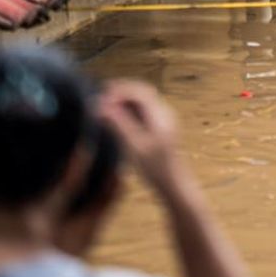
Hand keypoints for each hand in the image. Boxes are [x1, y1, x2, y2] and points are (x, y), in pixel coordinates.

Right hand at [97, 80, 188, 195]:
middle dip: (121, 93)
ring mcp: (164, 121)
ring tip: (105, 109)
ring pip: (142, 102)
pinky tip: (116, 120)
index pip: (139, 91)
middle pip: (141, 93)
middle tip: (100, 100)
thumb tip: (101, 106)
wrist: (175, 186)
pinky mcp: (160, 130)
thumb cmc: (156, 168)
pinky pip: (143, 112)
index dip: (119, 91)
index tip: (101, 100)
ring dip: (124, 101)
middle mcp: (164, 114)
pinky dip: (129, 111)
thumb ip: (119, 124)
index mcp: (161, 115)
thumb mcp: (134, 146)